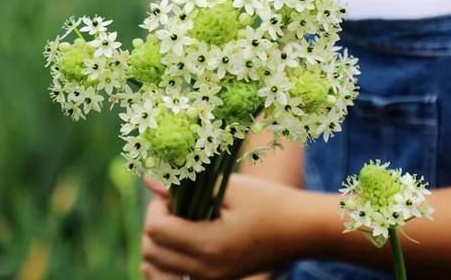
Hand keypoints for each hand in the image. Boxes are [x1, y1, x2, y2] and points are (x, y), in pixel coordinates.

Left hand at [141, 174, 334, 278]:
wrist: (301, 231)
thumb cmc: (268, 202)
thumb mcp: (229, 187)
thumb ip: (186, 185)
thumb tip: (149, 180)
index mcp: (209, 245)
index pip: (155, 230)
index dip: (157, 208)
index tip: (173, 195)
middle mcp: (206, 270)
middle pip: (151, 252)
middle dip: (154, 225)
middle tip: (174, 207)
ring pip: (156, 270)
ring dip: (156, 245)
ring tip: (175, 224)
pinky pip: (173, 278)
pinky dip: (166, 262)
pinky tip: (179, 241)